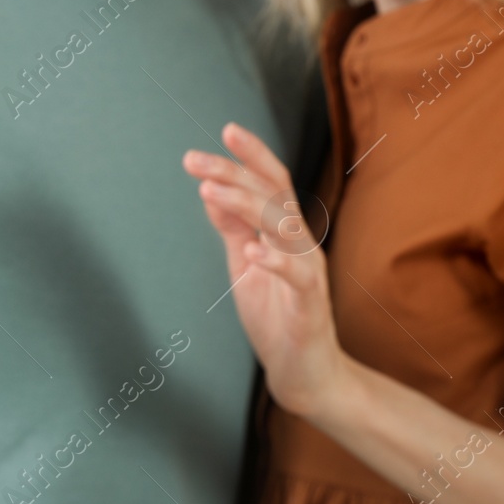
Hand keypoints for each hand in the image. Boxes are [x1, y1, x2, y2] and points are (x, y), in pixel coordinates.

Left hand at [184, 122, 346, 417]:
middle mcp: (302, 244)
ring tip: (211, 191)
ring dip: (246, 205)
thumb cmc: (275, 315)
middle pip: (274, 194)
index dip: (253, 155)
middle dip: (234, 172)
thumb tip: (211, 189)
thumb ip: (233, 228)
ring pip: (284, 226)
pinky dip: (276, 261)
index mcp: (287, 232)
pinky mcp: (310, 305)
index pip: (274, 181)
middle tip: (194, 159)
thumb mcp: (245, 264)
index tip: (225, 131)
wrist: (304, 373)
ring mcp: (309, 273)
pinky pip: (298, 277)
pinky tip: (253, 251)